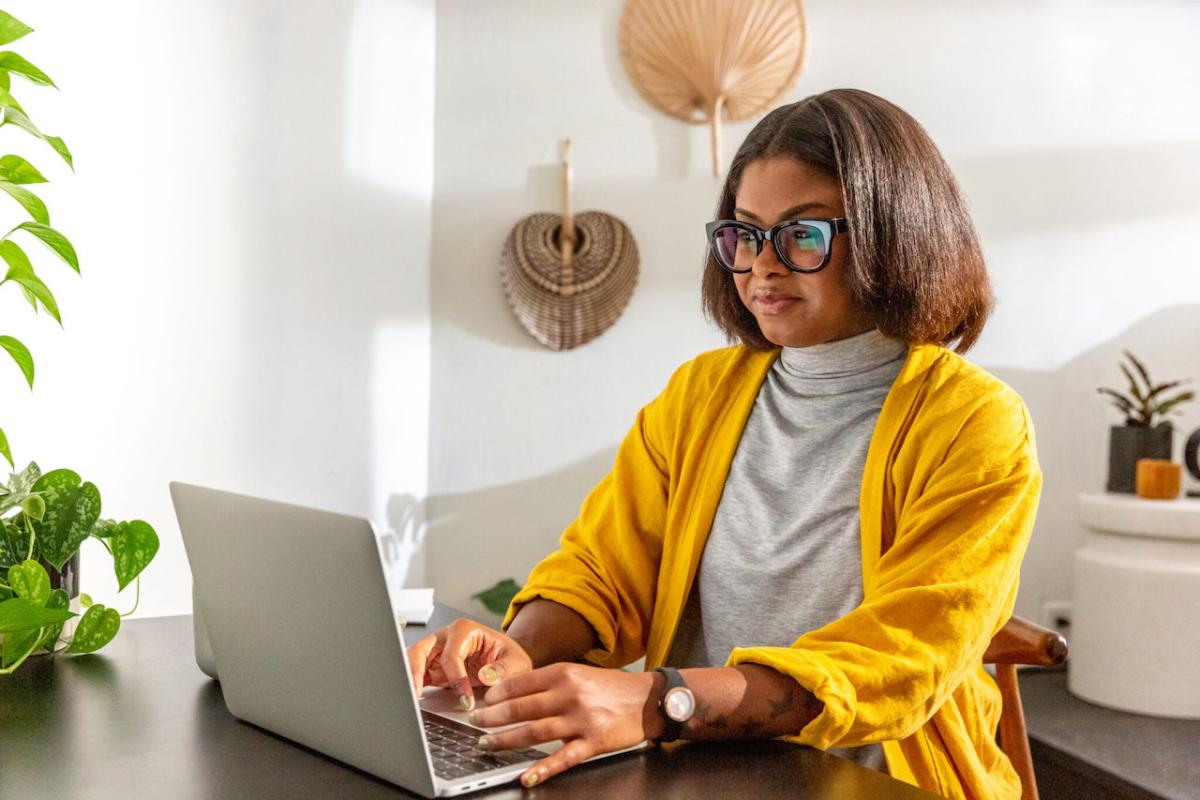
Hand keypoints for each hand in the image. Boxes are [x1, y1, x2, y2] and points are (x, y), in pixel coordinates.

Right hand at [407, 618, 532, 709]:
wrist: (506, 662)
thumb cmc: (509, 656)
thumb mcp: (516, 661)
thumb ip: (503, 669)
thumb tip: (486, 676)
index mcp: (464, 630)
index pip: (452, 655)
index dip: (456, 678)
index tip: (466, 699)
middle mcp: (445, 638)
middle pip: (420, 650)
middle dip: (414, 671)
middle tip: (415, 694)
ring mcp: (436, 653)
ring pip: (413, 662)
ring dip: (410, 680)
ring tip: (410, 699)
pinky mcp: (432, 669)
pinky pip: (418, 677)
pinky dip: (413, 687)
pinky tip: (414, 700)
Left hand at [469, 662, 661, 787]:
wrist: (649, 699)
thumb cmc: (613, 687)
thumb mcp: (580, 674)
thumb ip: (551, 682)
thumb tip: (514, 691)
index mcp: (564, 673)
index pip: (520, 683)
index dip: (496, 694)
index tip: (482, 702)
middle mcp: (570, 694)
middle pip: (521, 708)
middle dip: (492, 718)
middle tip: (475, 724)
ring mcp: (581, 719)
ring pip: (534, 732)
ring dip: (506, 740)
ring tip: (487, 745)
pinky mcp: (593, 742)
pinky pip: (562, 758)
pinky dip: (542, 769)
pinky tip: (526, 776)